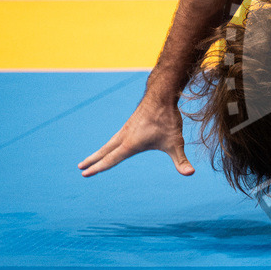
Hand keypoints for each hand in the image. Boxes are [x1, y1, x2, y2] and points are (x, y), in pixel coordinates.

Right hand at [78, 94, 193, 176]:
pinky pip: (117, 135)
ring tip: (92, 157)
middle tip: (80, 167)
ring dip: (100, 151)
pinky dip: (110, 142)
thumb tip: (190, 173)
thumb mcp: (176, 143)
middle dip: (93, 160)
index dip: (98, 168)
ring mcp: (127, 128)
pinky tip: (113, 144)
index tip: (84, 174)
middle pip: (105, 151)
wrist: (162, 95)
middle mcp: (124, 136)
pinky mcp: (131, 122)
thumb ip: (181, 160)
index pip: (111, 160)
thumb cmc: (168, 120)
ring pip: (109, 142)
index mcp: (130, 144)